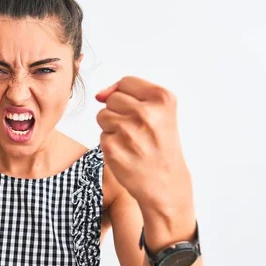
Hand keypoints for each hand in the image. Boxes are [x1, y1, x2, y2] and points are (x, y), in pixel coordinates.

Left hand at [95, 76, 192, 215]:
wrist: (166, 183)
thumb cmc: (161, 146)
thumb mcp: (161, 112)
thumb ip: (132, 94)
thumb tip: (99, 94)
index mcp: (163, 99)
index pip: (126, 82)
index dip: (127, 96)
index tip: (139, 113)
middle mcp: (146, 113)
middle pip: (112, 99)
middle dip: (119, 113)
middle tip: (137, 131)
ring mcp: (128, 131)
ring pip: (102, 116)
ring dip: (112, 128)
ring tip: (132, 141)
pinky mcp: (112, 148)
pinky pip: (101, 135)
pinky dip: (110, 144)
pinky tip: (127, 153)